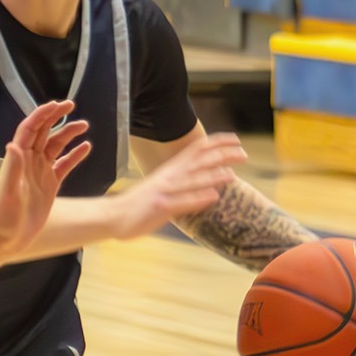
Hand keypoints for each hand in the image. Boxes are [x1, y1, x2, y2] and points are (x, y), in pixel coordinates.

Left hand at [0, 100, 91, 255]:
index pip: (30, 129)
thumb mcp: (8, 194)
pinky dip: (75, 155)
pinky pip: (64, 165)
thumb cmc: (2, 218)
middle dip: (56, 117)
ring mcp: (40, 173)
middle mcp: (29, 162)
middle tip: (71, 105)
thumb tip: (13, 144)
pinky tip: (86, 147)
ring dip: (68, 134)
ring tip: (84, 125)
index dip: (42, 115)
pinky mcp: (49, 185)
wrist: (5, 239)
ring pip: (56, 146)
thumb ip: (13, 169)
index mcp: (18, 159)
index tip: (57, 104)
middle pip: (43, 132)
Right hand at [113, 131, 248, 238]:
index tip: (236, 140)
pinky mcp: (160, 207)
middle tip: (243, 154)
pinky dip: (198, 198)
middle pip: (198, 161)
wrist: (111, 215)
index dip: (216, 143)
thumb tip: (201, 182)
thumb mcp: (160, 187)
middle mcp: (168, 176)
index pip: (196, 150)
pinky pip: (182, 202)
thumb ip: (180, 181)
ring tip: (232, 175)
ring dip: (213, 176)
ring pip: (192, 180)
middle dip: (222, 156)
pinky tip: (213, 197)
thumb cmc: (137, 204)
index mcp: (169, 170)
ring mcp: (164, 191)